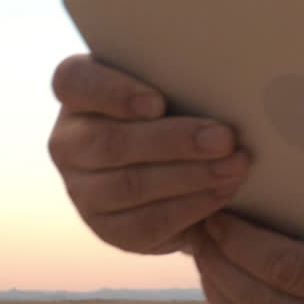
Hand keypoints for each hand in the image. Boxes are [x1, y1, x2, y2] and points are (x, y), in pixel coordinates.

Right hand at [48, 54, 250, 254]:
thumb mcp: (175, 87)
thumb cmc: (181, 110)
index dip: (112, 93)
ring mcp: (82, 189)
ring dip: (190, 176)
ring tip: (234, 166)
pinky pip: (145, 222)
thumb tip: (223, 76)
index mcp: (79, 94)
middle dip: (173, 141)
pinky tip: (222, 191)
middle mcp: (69, 142)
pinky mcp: (107, 227)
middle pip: (108, 142)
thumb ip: (182, 79)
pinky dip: (190, 206)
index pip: (72, 81)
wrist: (184, 172)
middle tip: (224, 138)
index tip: (159, 103)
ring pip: (128, 186)